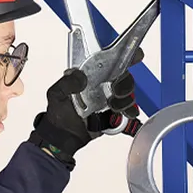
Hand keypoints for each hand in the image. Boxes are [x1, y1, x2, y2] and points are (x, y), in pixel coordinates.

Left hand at [27, 50, 141, 167]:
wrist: (64, 137)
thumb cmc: (59, 114)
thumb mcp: (56, 94)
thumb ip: (66, 83)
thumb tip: (79, 76)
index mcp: (89, 75)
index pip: (108, 61)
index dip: (123, 55)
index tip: (135, 55)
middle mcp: (101, 85)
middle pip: (123, 76)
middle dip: (124, 82)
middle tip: (115, 91)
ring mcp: (109, 98)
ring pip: (127, 93)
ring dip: (125, 99)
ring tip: (112, 106)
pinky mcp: (114, 112)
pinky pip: (128, 109)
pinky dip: (130, 111)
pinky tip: (125, 113)